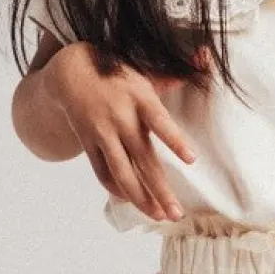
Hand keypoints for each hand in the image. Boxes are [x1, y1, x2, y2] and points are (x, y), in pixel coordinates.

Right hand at [44, 42, 197, 222]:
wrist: (70, 72)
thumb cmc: (117, 74)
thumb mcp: (143, 71)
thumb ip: (171, 77)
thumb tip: (204, 57)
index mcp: (139, 97)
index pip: (160, 121)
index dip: (174, 140)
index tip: (191, 160)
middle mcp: (120, 117)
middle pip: (143, 160)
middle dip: (161, 190)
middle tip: (177, 214)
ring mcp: (102, 132)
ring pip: (122, 173)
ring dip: (141, 199)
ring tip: (158, 216)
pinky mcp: (88, 143)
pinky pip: (103, 173)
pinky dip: (118, 190)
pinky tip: (134, 203)